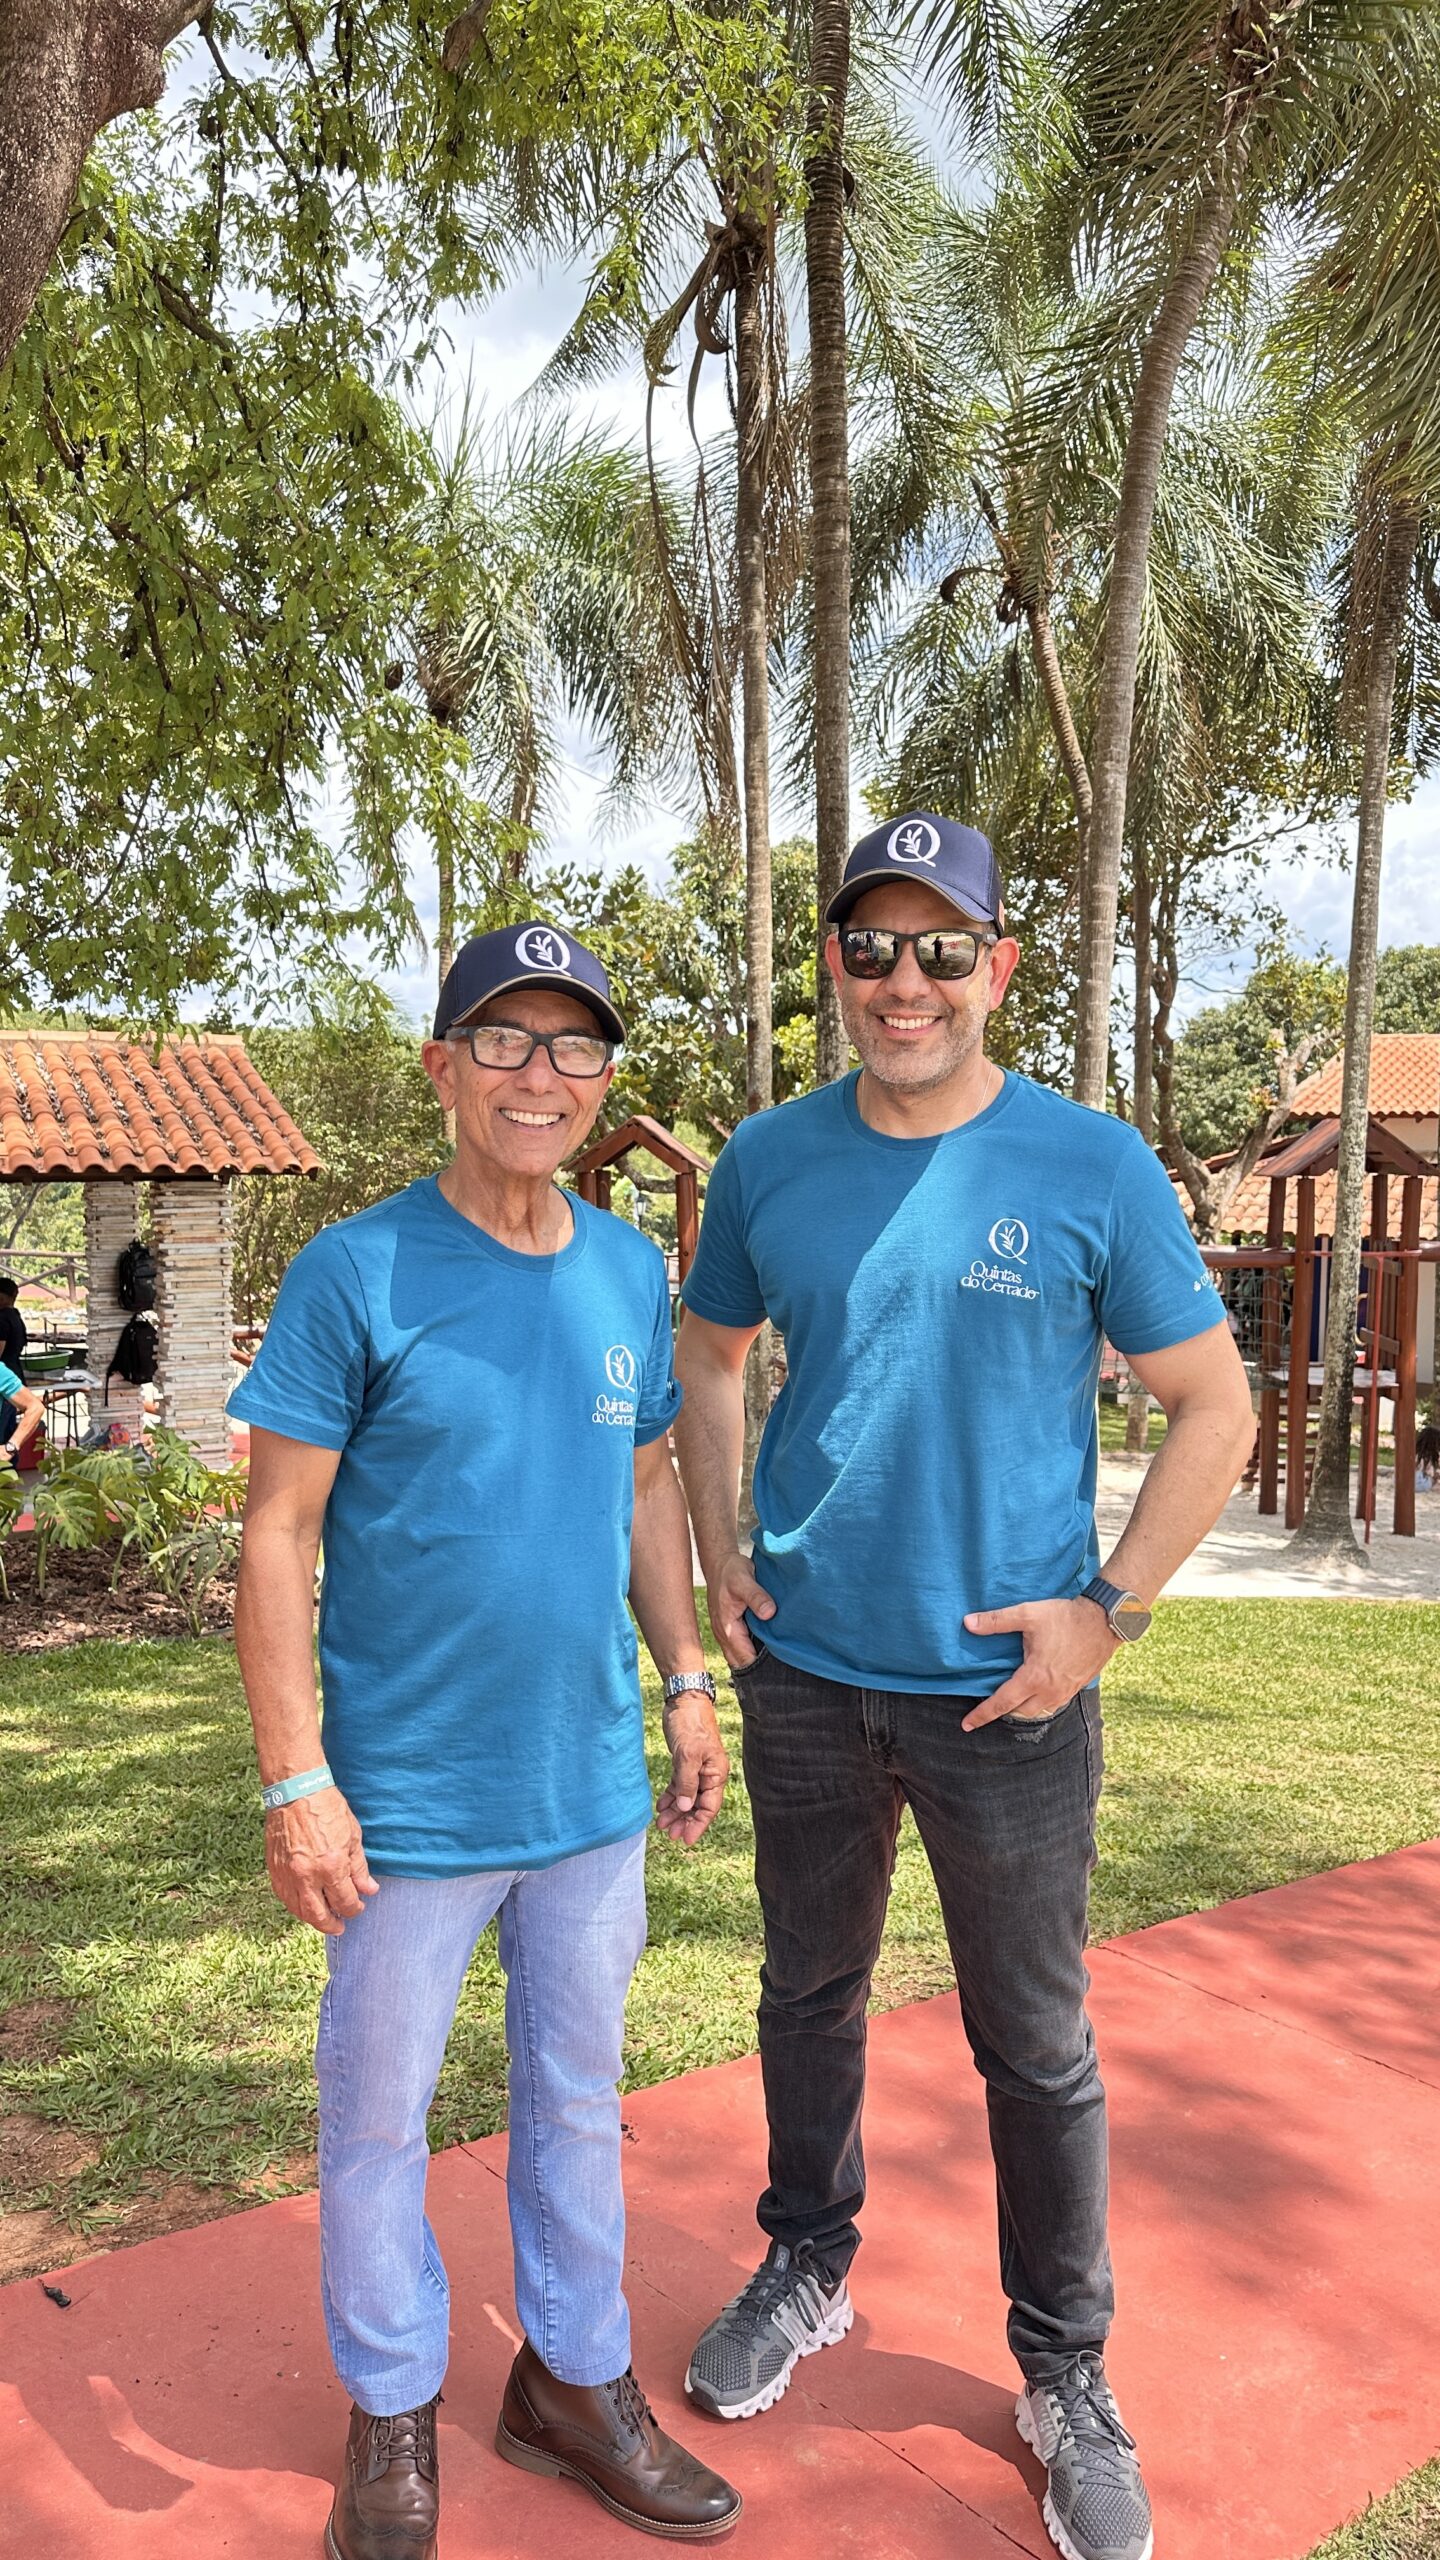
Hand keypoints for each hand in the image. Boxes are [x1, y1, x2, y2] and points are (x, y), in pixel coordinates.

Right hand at [264, 1784, 378, 1934]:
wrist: (296, 1791)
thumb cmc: (327, 1808)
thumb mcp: (353, 1836)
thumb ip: (360, 1868)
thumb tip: (369, 1890)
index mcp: (331, 1866)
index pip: (345, 1902)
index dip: (354, 1908)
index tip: (358, 1906)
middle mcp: (307, 1875)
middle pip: (319, 1916)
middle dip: (333, 1925)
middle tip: (340, 1926)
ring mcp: (288, 1874)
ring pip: (299, 1910)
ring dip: (313, 1919)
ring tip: (324, 1918)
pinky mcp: (275, 1869)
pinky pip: (284, 1898)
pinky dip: (296, 1906)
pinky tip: (304, 1905)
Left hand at [655, 1700, 728, 1845]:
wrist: (684, 1699)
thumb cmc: (690, 1723)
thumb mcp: (688, 1754)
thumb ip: (687, 1782)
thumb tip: (685, 1807)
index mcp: (716, 1773)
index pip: (709, 1806)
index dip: (698, 1824)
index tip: (685, 1839)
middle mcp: (709, 1773)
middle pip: (698, 1804)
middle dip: (685, 1820)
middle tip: (670, 1835)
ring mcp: (697, 1768)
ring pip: (687, 1796)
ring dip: (676, 1811)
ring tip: (662, 1824)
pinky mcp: (685, 1762)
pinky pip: (679, 1785)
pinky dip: (671, 1796)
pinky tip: (661, 1806)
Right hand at [706, 1550, 775, 1668]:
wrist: (720, 1564)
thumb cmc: (731, 1571)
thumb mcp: (744, 1580)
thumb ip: (756, 1597)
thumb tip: (770, 1613)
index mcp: (727, 1629)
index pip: (745, 1660)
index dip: (762, 1667)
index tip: (782, 1667)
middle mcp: (724, 1636)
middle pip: (742, 1664)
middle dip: (760, 1669)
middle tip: (784, 1670)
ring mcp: (726, 1634)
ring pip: (740, 1658)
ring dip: (756, 1660)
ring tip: (779, 1662)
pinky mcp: (730, 1629)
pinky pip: (741, 1648)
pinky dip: (753, 1651)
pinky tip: (769, 1648)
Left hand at [959, 1598, 1117, 1731]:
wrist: (1104, 1622)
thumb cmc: (1066, 1618)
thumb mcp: (1028, 1614)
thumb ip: (996, 1621)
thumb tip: (968, 1623)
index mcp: (1034, 1677)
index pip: (1002, 1703)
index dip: (982, 1715)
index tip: (967, 1725)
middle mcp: (1049, 1691)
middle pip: (1019, 1712)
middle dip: (1002, 1712)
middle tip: (987, 1708)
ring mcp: (1065, 1692)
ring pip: (1037, 1710)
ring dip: (1022, 1708)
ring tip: (1011, 1699)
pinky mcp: (1076, 1688)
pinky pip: (1053, 1704)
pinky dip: (1040, 1702)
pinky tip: (1036, 1691)